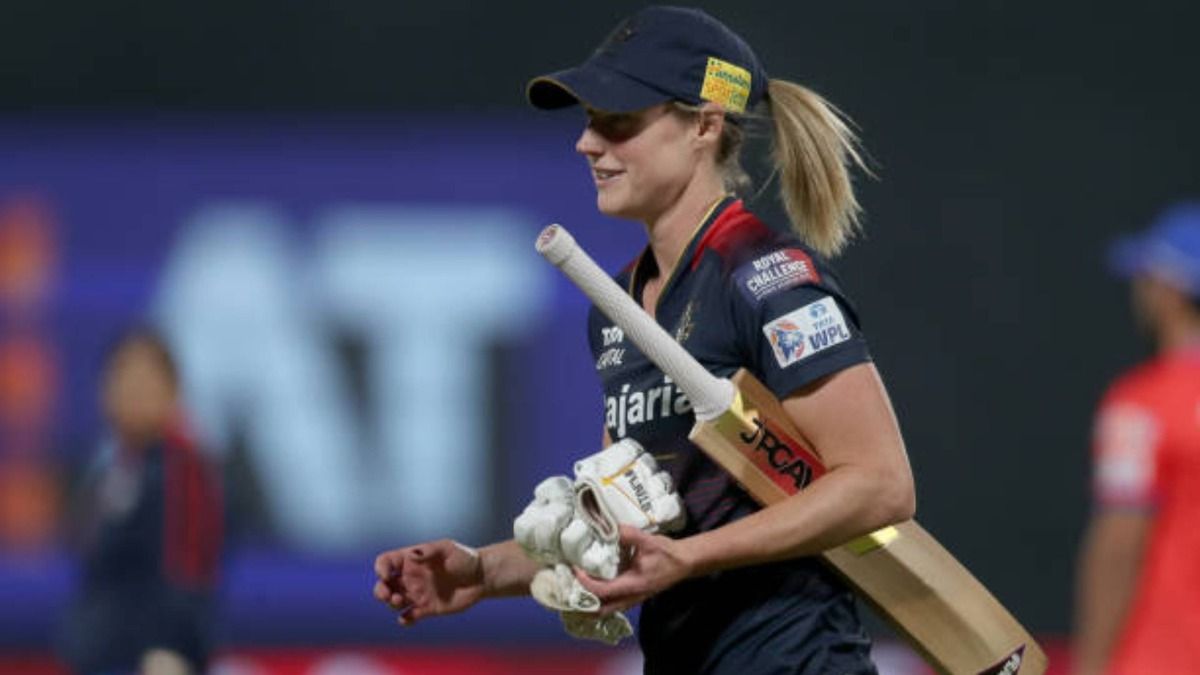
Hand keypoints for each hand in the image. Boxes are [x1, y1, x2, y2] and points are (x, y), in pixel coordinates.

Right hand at [373, 540, 483, 625]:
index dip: (380, 568)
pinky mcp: (427, 608)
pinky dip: (404, 620)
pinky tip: (408, 618)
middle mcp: (411, 577)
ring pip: (393, 602)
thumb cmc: (465, 558)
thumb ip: (429, 551)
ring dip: (391, 604)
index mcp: (412, 559)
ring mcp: (418, 593)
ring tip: (401, 602)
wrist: (481, 577)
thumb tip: (411, 555)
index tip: (387, 575)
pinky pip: (409, 617)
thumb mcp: (448, 548)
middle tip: (389, 595)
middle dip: (380, 591)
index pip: (386, 562)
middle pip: (384, 584)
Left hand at [573, 525, 692, 614]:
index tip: (575, 568)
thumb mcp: (650, 541)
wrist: (685, 563)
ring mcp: (632, 598)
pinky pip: (612, 604)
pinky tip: (591, 588)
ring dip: (589, 604)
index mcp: (633, 585)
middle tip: (567, 589)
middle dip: (582, 604)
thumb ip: (630, 535)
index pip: (602, 590)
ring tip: (574, 591)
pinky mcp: (633, 595)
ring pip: (606, 610)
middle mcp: (631, 597)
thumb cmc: (667, 553)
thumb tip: (612, 527)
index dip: (585, 582)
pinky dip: (599, 600)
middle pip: (601, 610)